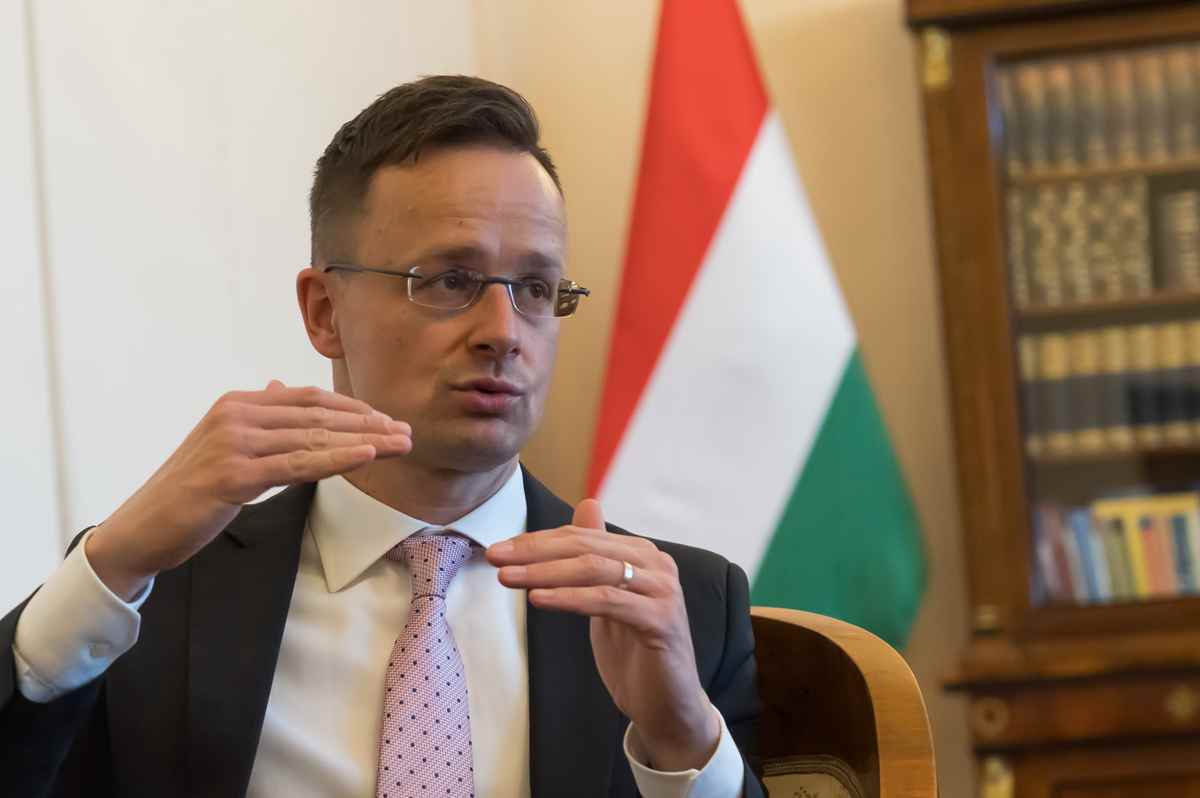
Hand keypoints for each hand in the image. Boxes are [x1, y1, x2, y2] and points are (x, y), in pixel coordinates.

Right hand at [86, 381, 411, 598]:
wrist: (143, 527)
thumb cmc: (190, 490)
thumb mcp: (225, 444)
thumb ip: (257, 417)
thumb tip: (279, 385)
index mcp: (239, 403)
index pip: (310, 400)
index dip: (354, 409)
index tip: (389, 422)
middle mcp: (237, 415)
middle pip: (318, 416)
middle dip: (369, 424)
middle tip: (407, 434)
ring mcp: (234, 443)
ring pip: (314, 439)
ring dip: (365, 441)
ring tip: (400, 445)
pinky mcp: (233, 475)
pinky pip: (297, 464)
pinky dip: (336, 459)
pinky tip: (368, 456)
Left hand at [487, 499, 719, 770]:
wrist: (668, 703)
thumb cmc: (634, 651)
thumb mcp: (608, 597)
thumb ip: (597, 555)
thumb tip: (588, 504)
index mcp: (642, 553)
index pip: (581, 537)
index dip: (538, 541)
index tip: (499, 549)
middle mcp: (657, 563)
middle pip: (585, 547)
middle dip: (535, 551)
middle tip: (495, 556)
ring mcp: (662, 590)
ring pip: (594, 569)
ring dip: (545, 572)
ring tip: (507, 578)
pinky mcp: (661, 619)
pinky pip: (607, 601)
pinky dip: (569, 598)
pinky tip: (538, 599)